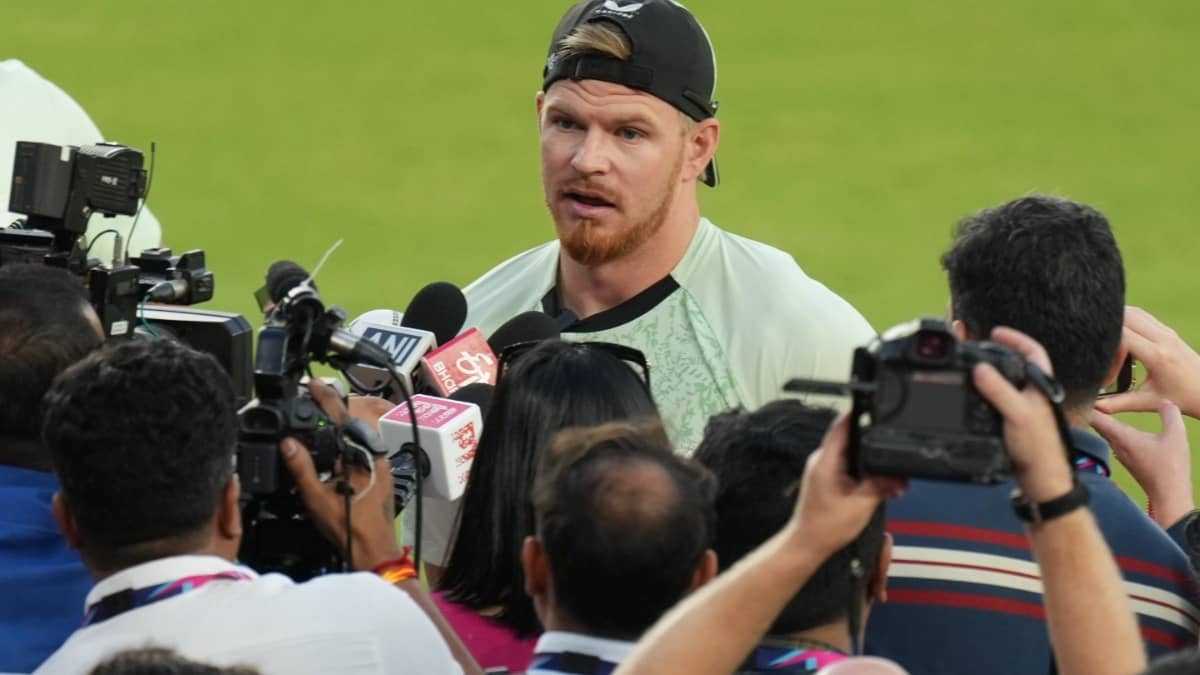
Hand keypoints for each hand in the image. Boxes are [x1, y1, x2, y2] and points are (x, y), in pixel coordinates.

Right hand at [279, 380, 402, 570]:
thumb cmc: (348, 528)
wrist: (374, 551)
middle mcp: (375, 454)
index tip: (312, 383)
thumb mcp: (317, 497)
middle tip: (308, 402)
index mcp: (363, 454)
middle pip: (350, 423)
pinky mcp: (378, 473)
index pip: (342, 417)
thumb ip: (301, 467)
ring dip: (336, 430)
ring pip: (355, 437)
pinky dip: (342, 445)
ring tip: (313, 423)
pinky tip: (327, 451)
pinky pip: (358, 451)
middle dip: (330, 412)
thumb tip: (287, 441)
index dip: (326, 398)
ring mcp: (379, 464)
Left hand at [790, 414, 906, 557]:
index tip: (873, 406)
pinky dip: (863, 473)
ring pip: (851, 455)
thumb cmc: (824, 527)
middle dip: (873, 445)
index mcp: (825, 461)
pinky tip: (875, 483)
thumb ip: (881, 486)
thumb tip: (898, 477)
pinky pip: (848, 467)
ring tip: (888, 476)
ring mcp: (823, 469)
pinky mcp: (826, 479)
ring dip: (870, 463)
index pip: (841, 426)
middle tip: (892, 450)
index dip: (858, 413)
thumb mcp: (861, 505)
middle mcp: (821, 461)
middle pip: (851, 440)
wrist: (808, 544)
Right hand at [973, 327, 1073, 502]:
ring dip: (991, 372)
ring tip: (972, 366)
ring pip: (1007, 382)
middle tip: (977, 346)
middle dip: (998, 352)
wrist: (1041, 479)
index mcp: (1040, 386)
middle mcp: (1034, 394)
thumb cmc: (1039, 448)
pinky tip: (973, 396)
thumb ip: (999, 390)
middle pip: (1018, 364)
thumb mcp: (1018, 415)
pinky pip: (998, 400)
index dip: (1015, 338)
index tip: (995, 332)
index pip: (1033, 352)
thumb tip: (980, 369)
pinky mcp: (1014, 422)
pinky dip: (985, 393)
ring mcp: (1024, 408)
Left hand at [1092, 402, 1193, 527]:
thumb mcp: (1175, 435)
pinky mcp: (1128, 462)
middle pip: (1097, 425)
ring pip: (1105, 435)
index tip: (1082, 394)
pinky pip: (1114, 443)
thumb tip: (1165, 401)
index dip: (1089, 405)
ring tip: (1099, 410)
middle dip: (1092, 412)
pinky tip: (1118, 432)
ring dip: (1101, 423)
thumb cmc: (1170, 466)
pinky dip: (1111, 433)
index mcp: (1122, 436)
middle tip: (1087, 398)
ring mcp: (1121, 455)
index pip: (1097, 417)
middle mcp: (1116, 445)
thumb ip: (1170, 414)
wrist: (1169, 494)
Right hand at [1095, 306, 1199, 419]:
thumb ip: (1117, 404)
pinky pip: (1141, 316)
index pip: (1122, 337)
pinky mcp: (1167, 330)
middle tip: (1099, 353)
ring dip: (1115, 324)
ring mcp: (1166, 331)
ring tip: (1106, 346)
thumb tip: (1092, 409)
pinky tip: (1119, 339)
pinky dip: (1125, 322)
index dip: (1106, 353)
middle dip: (1106, 333)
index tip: (1106, 375)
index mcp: (1158, 355)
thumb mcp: (1147, 402)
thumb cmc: (1181, 399)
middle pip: (1125, 317)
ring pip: (1132, 312)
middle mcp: (1163, 338)